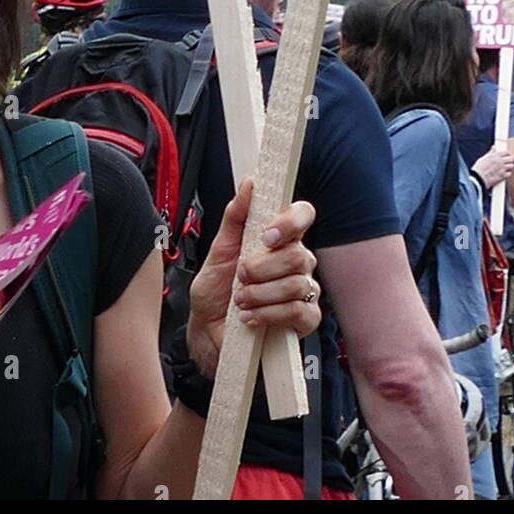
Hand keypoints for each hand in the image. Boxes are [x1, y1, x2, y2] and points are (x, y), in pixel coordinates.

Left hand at [186, 179, 319, 376]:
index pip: (303, 214)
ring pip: (296, 284)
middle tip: (241, 276)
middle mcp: (296, 261)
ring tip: (241, 300)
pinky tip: (251, 316)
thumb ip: (235, 216)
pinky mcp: (305, 319)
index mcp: (280, 238)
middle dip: (262, 268)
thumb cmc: (216, 288)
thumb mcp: (219, 249)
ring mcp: (304, 290)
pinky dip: (269, 314)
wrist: (208, 330)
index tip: (267, 235)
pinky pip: (298, 312)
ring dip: (260, 294)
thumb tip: (250, 183)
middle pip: (298, 254)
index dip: (290, 222)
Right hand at [473, 147, 513, 190]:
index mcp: (495, 155)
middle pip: (511, 158)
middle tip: (507, 162)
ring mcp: (502, 168)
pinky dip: (507, 174)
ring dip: (509, 167)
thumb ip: (491, 152)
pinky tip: (504, 174)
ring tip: (505, 168)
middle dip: (510, 160)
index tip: (505, 155)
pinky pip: (509, 173)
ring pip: (512, 165)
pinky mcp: (503, 175)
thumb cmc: (479, 168)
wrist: (479, 178)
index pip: (506, 152)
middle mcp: (500, 161)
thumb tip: (493, 147)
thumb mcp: (484, 157)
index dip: (506, 154)